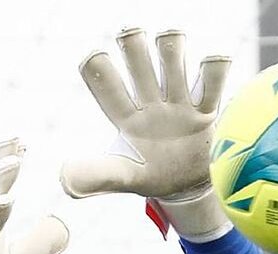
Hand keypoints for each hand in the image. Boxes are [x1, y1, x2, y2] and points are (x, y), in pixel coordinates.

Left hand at [60, 28, 234, 241]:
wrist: (190, 189)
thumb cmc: (150, 176)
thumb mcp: (123, 178)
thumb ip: (95, 176)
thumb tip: (63, 177)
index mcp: (124, 115)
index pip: (105, 85)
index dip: (98, 69)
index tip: (93, 58)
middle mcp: (149, 99)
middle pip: (136, 55)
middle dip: (132, 43)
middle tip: (131, 39)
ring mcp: (178, 99)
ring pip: (172, 54)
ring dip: (170, 47)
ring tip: (171, 53)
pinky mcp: (206, 107)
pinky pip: (212, 77)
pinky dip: (214, 65)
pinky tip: (210, 65)